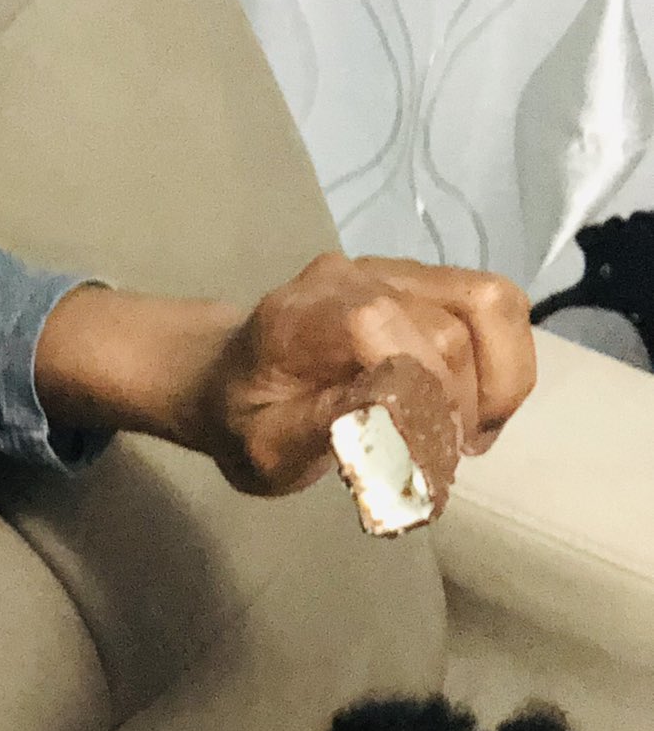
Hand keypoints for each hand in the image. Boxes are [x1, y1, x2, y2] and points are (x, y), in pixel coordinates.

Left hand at [200, 253, 534, 494]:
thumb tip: (393, 416)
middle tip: (444, 460)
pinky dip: (502, 363)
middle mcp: (354, 276)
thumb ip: (322, 429)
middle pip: (448, 325)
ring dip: (499, 380)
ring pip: (490, 303)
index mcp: (300, 316)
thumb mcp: (265, 448)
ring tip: (468, 434)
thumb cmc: (245, 423)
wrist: (228, 379)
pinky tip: (473, 409)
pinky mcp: (426, 280)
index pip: (381, 324)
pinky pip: (492, 306)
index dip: (422, 388)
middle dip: (461, 404)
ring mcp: (395, 270)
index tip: (428, 453)